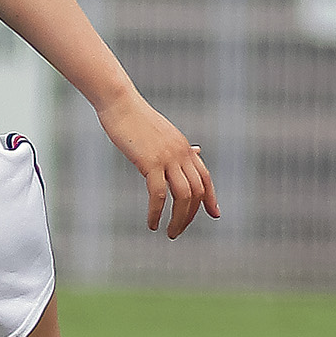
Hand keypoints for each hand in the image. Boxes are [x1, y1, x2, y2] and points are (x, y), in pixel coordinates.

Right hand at [96, 91, 219, 237]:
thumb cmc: (135, 118)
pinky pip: (159, 194)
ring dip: (178, 219)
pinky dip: (157, 212)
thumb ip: (178, 147)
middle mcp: (182, 154)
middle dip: (190, 215)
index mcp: (185, 148)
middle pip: (196, 191)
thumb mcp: (162, 134)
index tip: (215, 214)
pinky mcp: (150, 162)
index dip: (211, 198)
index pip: (205, 177)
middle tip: (177, 231)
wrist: (120, 104)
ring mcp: (168, 158)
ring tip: (169, 232)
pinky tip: (152, 223)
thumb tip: (196, 152)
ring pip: (183, 196)